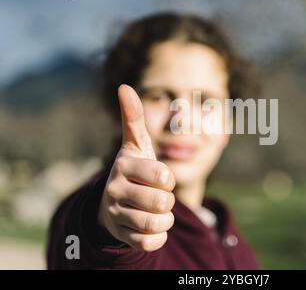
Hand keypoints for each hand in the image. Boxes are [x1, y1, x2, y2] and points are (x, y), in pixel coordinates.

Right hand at [98, 84, 175, 251]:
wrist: (113, 204)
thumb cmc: (133, 170)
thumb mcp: (136, 144)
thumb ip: (134, 118)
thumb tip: (124, 86)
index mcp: (123, 166)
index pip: (163, 175)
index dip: (168, 177)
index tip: (159, 176)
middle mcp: (114, 191)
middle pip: (162, 201)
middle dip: (168, 199)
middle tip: (158, 195)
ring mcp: (117, 215)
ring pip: (158, 223)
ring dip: (165, 218)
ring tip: (155, 210)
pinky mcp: (122, 237)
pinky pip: (151, 243)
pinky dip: (159, 236)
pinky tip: (151, 226)